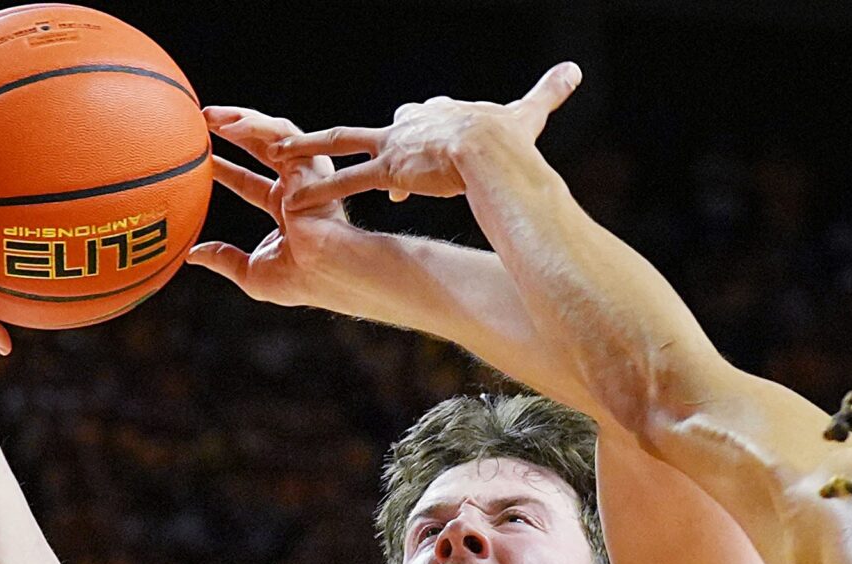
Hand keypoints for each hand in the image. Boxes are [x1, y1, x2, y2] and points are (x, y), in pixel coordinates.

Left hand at [186, 108, 364, 307]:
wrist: (324, 270)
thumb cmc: (300, 279)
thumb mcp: (252, 272)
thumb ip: (224, 259)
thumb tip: (193, 255)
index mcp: (287, 210)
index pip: (250, 182)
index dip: (226, 170)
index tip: (205, 159)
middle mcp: (298, 187)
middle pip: (262, 149)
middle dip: (234, 131)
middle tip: (202, 121)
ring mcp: (305, 172)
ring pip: (271, 133)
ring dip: (239, 119)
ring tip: (208, 116)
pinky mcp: (309, 162)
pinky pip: (280, 133)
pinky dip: (254, 125)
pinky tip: (228, 127)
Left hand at [272, 62, 580, 211]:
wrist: (496, 153)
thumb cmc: (512, 139)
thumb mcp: (529, 113)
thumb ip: (548, 92)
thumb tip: (576, 70)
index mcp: (439, 117)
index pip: (415, 125)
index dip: (411, 141)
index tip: (409, 157)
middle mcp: (410, 127)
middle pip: (368, 131)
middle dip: (344, 140)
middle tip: (319, 145)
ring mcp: (395, 149)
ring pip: (340, 146)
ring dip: (305, 150)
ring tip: (276, 155)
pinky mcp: (387, 171)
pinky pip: (343, 183)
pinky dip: (317, 191)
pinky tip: (289, 205)